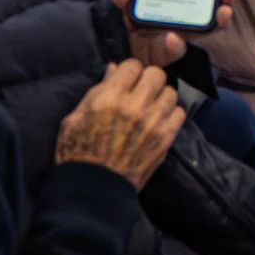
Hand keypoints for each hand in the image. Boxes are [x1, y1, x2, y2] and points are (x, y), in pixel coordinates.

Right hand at [54, 59, 185, 189]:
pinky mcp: (166, 138)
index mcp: (108, 99)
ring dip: (160, 97)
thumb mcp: (74, 118)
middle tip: (140, 92)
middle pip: (156, 74)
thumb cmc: (77, 152)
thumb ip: (96, 91)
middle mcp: (135, 106)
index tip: (126, 81)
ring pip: (171, 92)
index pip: (132, 65)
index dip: (129, 71)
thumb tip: (114, 68)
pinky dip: (171, 114)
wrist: (93, 189)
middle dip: (147, 80)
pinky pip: (180, 112)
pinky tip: (159, 121)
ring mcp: (154, 123)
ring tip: (150, 107)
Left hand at [109, 0, 236, 66]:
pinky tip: (173, 38)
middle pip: (213, 8)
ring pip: (207, 28)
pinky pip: (176, 48)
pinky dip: (174, 44)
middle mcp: (189, 19)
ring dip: (216, 20)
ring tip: (222, 12)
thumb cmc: (136, 26)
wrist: (130, 56)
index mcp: (180, 3)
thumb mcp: (129, 6)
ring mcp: (184, 36)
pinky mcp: (171, 52)